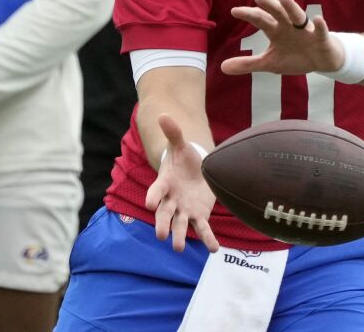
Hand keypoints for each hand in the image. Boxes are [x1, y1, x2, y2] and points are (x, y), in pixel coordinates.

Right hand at [146, 114, 218, 252]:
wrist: (194, 169)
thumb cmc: (183, 158)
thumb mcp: (180, 144)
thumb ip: (173, 132)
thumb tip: (164, 114)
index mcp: (164, 183)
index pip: (156, 191)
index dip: (153, 197)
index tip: (149, 204)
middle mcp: (171, 200)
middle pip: (164, 214)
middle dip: (162, 224)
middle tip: (160, 235)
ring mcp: (184, 210)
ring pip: (180, 225)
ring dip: (179, 237)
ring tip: (178, 248)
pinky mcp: (199, 215)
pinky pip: (203, 229)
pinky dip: (208, 239)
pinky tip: (214, 249)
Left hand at [221, 0, 341, 76]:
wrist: (321, 61)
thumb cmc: (295, 57)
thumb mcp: (270, 63)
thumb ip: (248, 63)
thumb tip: (222, 67)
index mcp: (276, 30)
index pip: (261, 20)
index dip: (249, 14)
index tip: (234, 11)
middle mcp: (289, 26)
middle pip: (278, 13)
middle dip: (269, 5)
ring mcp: (305, 31)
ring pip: (298, 16)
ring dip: (291, 7)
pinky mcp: (321, 38)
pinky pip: (320, 31)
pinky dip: (319, 26)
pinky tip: (317, 19)